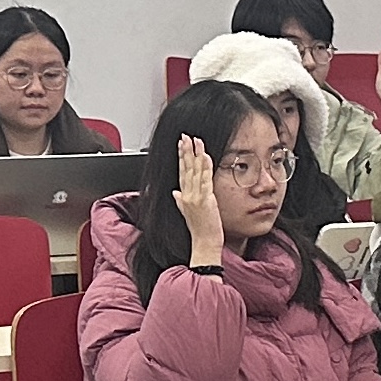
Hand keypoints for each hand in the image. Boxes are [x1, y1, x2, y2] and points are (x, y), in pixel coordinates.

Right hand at [176, 135, 225, 267]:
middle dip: (185, 151)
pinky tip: (205, 156)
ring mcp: (195, 197)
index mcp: (183, 197)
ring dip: (195, 154)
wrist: (204, 244)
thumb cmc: (200, 231)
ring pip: (194, 171)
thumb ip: (180, 201)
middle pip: (185, 168)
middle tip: (185, 136)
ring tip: (195, 140)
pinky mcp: (205, 200)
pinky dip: (205, 167)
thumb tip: (175, 193)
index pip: (181, 172)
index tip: (181, 145)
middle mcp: (187, 195)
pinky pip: (205, 180)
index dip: (181, 157)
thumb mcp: (187, 213)